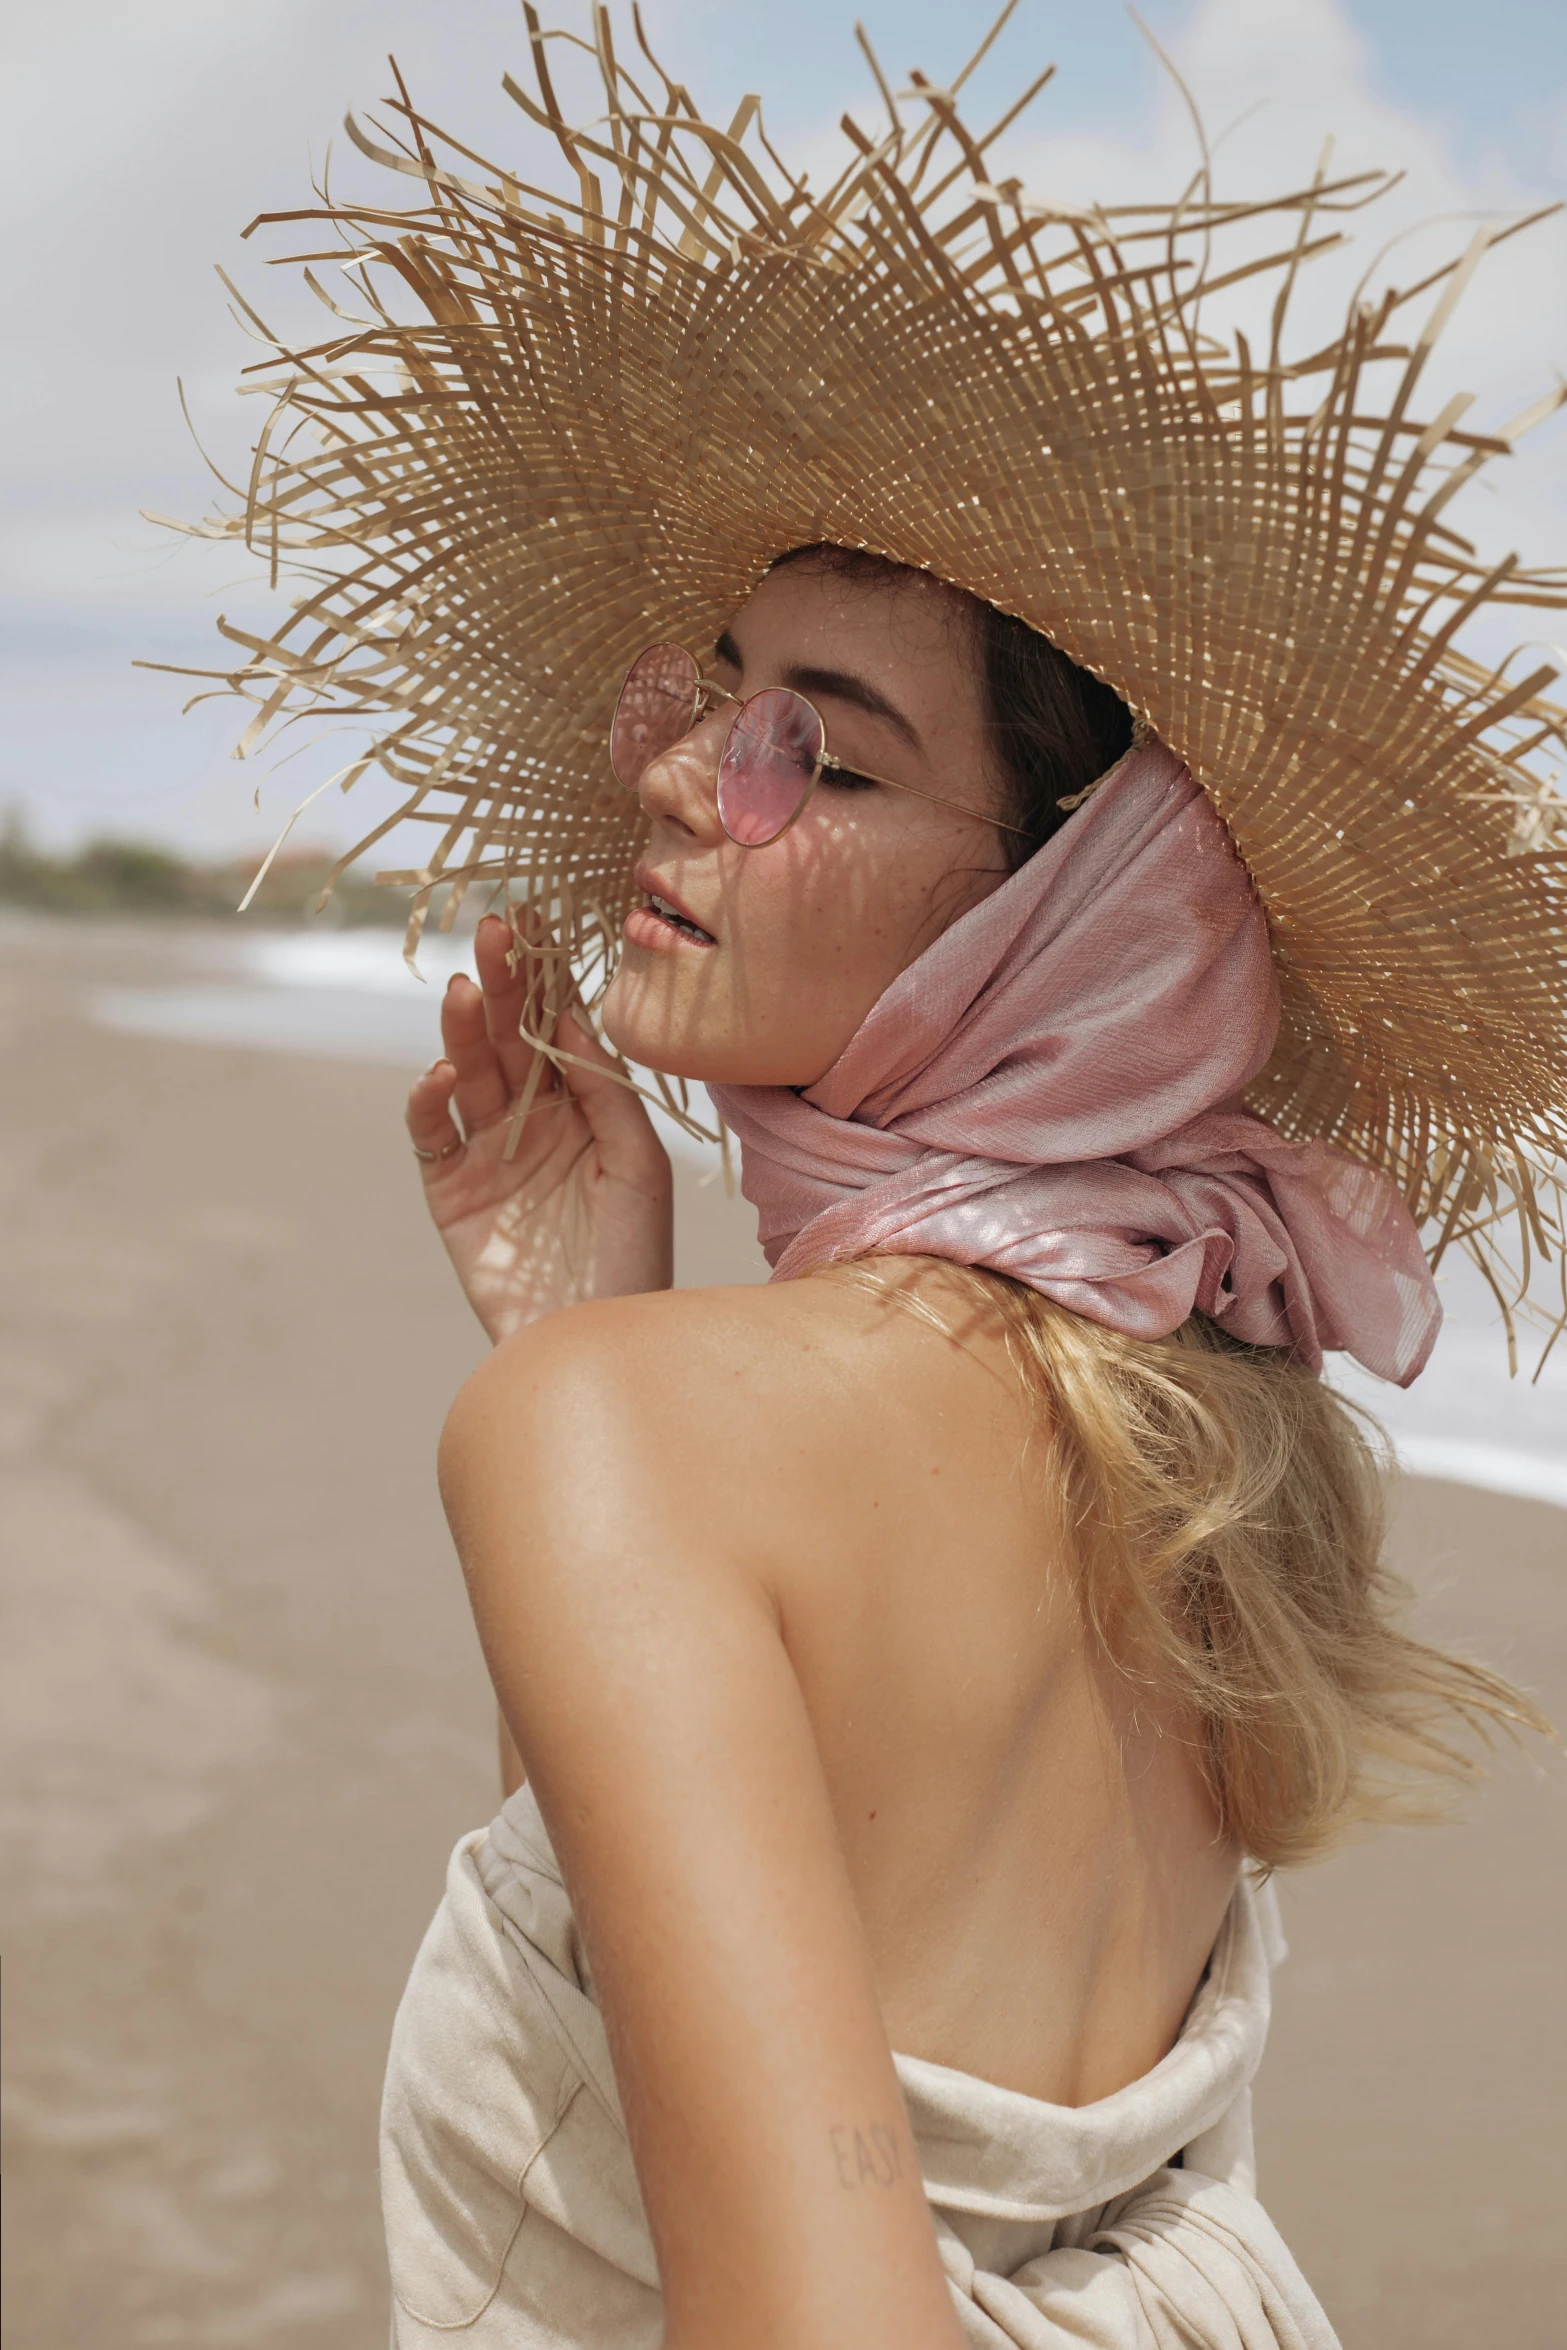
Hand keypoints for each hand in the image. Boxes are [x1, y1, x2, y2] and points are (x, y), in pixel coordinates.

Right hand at [405, 914, 672, 1344]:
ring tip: (468, 990)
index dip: (547, 974)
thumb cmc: (633, 1255)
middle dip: (503, 982)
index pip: (559, 1026)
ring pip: (468, 1073)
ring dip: (464, 1030)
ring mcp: (486, 1152)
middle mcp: (531, 1119)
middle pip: (509, 1037)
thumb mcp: (637, 1165)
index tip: (538, 918)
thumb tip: (574, 1015)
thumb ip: (606, 1091)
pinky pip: (431, 1134)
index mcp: (583, 1106)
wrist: (591, 1339)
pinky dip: (429, 1101)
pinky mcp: (449, 1190)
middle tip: (494, 928)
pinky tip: (445, 1074)